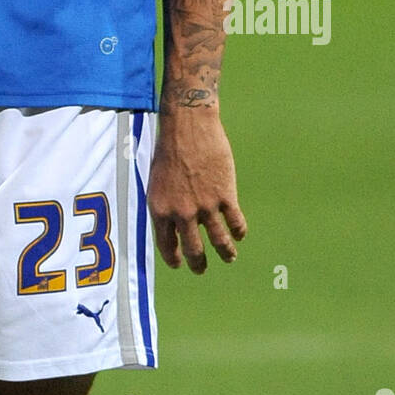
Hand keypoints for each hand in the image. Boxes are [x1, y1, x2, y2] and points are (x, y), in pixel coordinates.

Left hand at [147, 109, 246, 272]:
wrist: (188, 125)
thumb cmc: (169, 148)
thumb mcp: (156, 179)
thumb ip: (165, 202)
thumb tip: (172, 223)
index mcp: (160, 208)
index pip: (166, 245)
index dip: (173, 258)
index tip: (179, 264)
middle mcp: (182, 213)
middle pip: (193, 250)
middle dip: (198, 264)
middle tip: (201, 268)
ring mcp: (205, 206)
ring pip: (219, 243)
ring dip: (225, 254)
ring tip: (229, 257)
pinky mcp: (225, 196)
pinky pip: (236, 224)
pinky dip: (239, 232)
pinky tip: (239, 233)